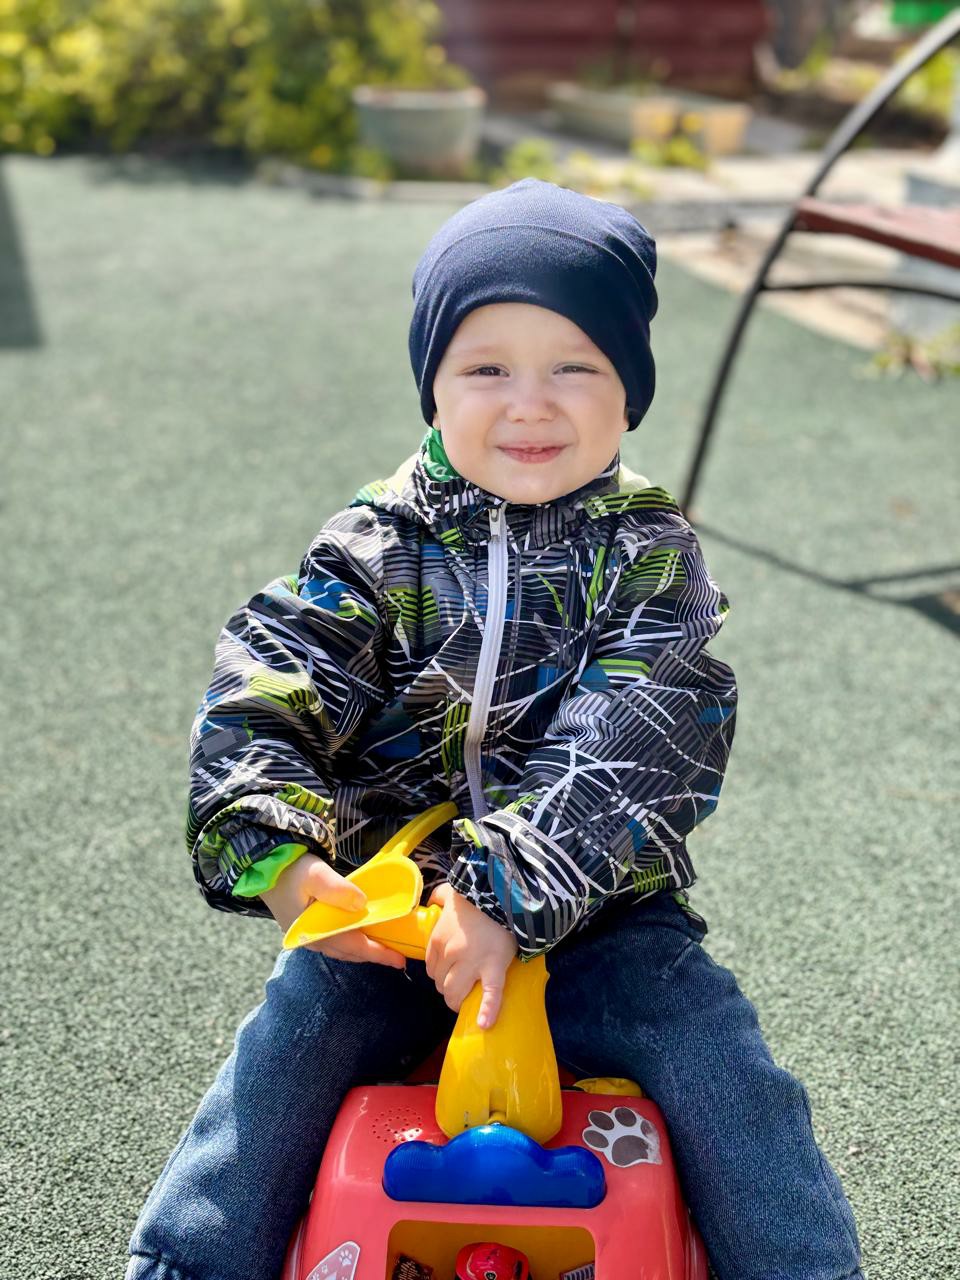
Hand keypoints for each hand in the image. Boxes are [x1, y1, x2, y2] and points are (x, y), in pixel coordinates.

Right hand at [260, 852, 405, 968]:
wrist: (262, 868)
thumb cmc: (290, 870)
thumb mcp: (315, 874)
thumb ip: (337, 889)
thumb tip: (360, 903)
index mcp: (313, 931)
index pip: (352, 946)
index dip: (377, 953)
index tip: (399, 959)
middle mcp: (310, 940)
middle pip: (350, 952)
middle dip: (375, 955)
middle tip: (399, 955)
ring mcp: (307, 937)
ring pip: (343, 950)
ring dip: (364, 951)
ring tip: (386, 948)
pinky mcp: (307, 931)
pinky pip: (335, 943)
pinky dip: (352, 943)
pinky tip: (362, 936)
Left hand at [424, 884, 517, 1028]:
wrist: (502, 891)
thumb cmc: (476, 894)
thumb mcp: (451, 893)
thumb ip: (439, 897)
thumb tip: (434, 899)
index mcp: (438, 939)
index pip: (431, 968)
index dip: (440, 973)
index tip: (449, 973)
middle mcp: (451, 954)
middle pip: (441, 984)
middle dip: (448, 989)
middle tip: (459, 988)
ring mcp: (472, 962)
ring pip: (456, 993)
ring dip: (459, 1001)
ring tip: (467, 1003)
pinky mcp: (494, 967)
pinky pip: (490, 994)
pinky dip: (488, 1011)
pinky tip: (485, 1024)